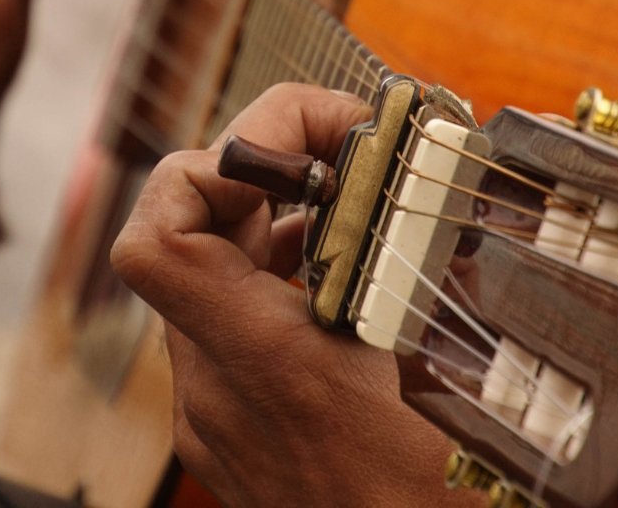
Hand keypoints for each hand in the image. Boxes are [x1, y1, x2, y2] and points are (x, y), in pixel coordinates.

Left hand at [111, 84, 482, 507]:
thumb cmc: (438, 506)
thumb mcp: (461, 379)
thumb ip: (424, 278)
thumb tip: (421, 196)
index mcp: (270, 369)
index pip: (156, 240)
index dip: (203, 169)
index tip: (286, 154)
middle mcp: (217, 389)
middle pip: (185, 231)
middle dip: (253, 165)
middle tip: (333, 144)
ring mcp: (218, 409)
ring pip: (205, 270)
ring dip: (261, 213)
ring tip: (340, 192)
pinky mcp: (235, 425)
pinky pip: (226, 316)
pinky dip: (268, 268)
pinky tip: (332, 263)